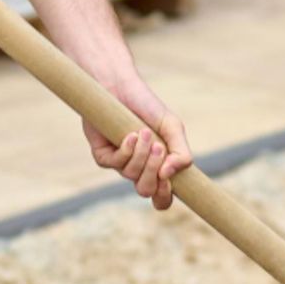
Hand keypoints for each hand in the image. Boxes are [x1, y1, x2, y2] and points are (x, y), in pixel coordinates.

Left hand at [83, 76, 192, 209]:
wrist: (121, 86)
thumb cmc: (148, 107)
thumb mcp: (172, 127)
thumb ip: (181, 152)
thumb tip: (169, 174)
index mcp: (158, 166)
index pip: (161, 197)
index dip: (164, 197)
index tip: (167, 180)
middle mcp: (138, 169)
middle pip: (146, 190)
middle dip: (153, 171)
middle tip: (158, 147)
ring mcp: (120, 163)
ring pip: (132, 175)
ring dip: (141, 154)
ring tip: (144, 132)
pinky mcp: (103, 155)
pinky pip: (115, 164)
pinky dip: (126, 149)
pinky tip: (130, 134)